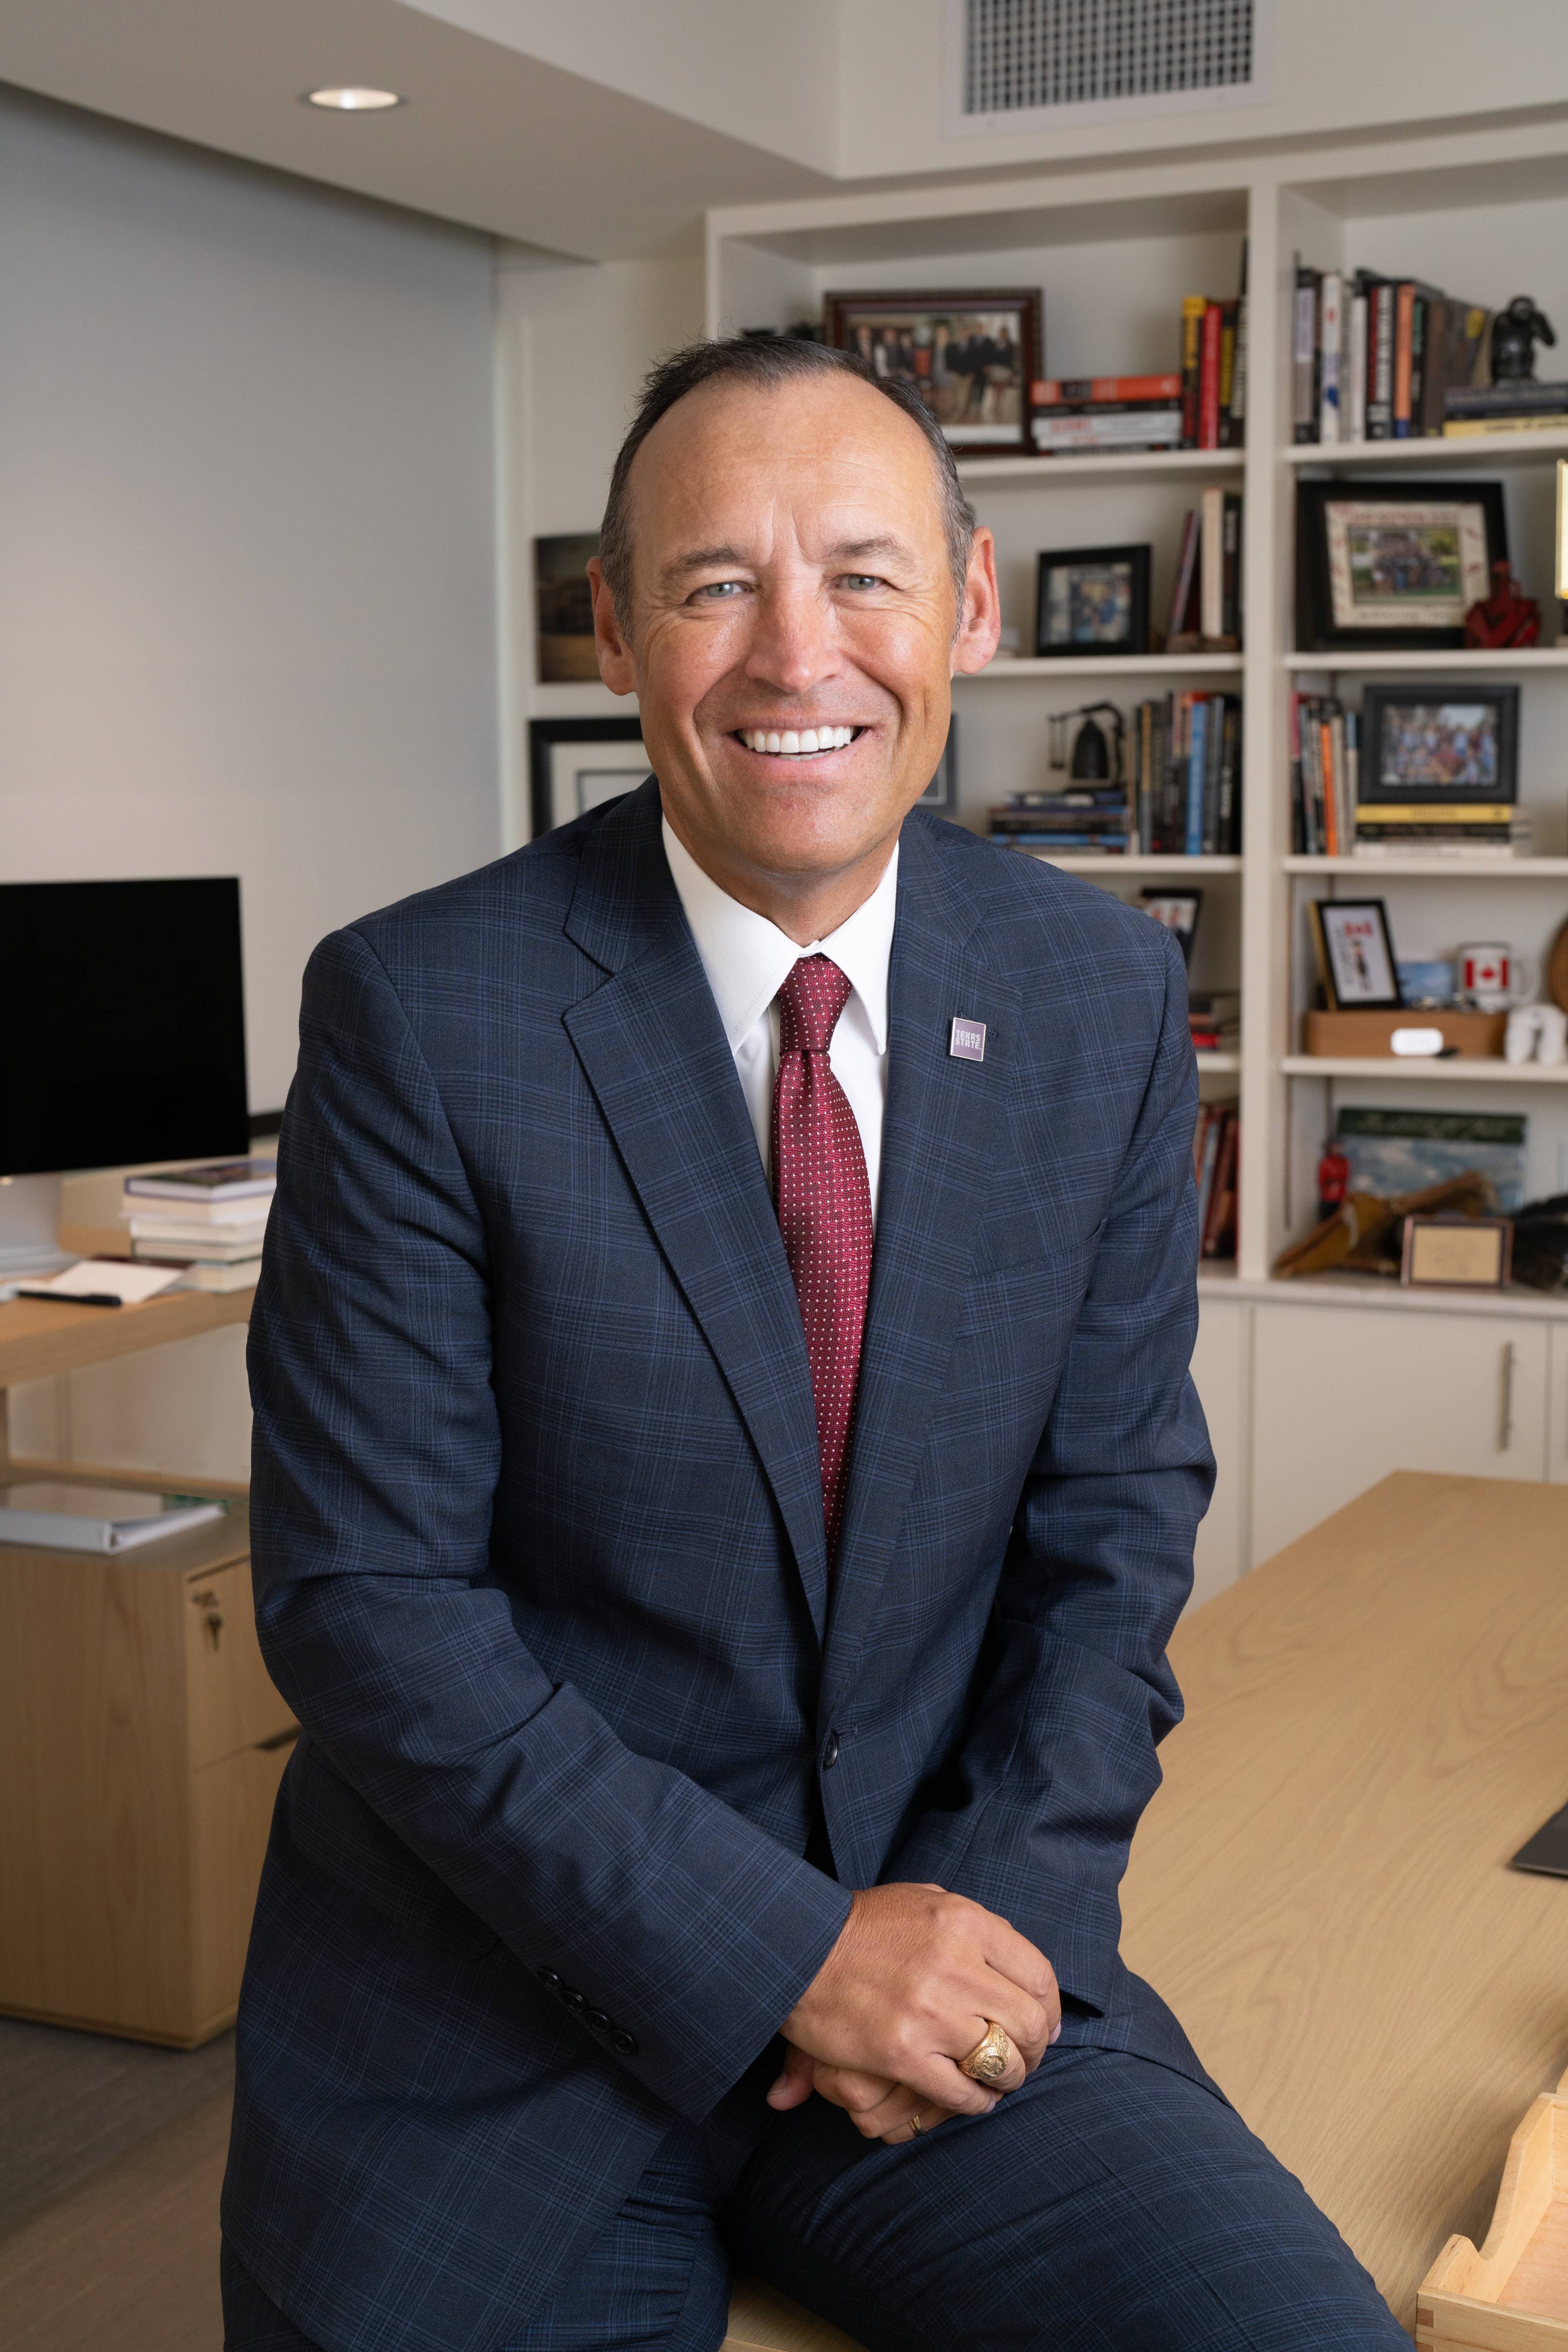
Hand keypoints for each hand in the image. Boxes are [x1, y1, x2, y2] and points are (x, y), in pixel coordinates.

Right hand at [772, 1882, 1059, 2129]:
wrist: (797, 1948)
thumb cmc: (867, 1925)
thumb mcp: (927, 1903)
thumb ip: (980, 1932)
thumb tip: (1029, 1983)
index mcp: (965, 1923)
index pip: (1039, 1975)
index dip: (1050, 2009)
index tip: (1044, 2025)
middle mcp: (955, 1966)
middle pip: (1029, 2023)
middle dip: (1035, 2049)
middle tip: (1024, 2058)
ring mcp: (929, 2013)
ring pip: (1002, 2062)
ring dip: (1008, 2078)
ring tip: (998, 2079)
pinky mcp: (902, 2054)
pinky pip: (962, 2093)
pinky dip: (976, 2103)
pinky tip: (971, 2097)